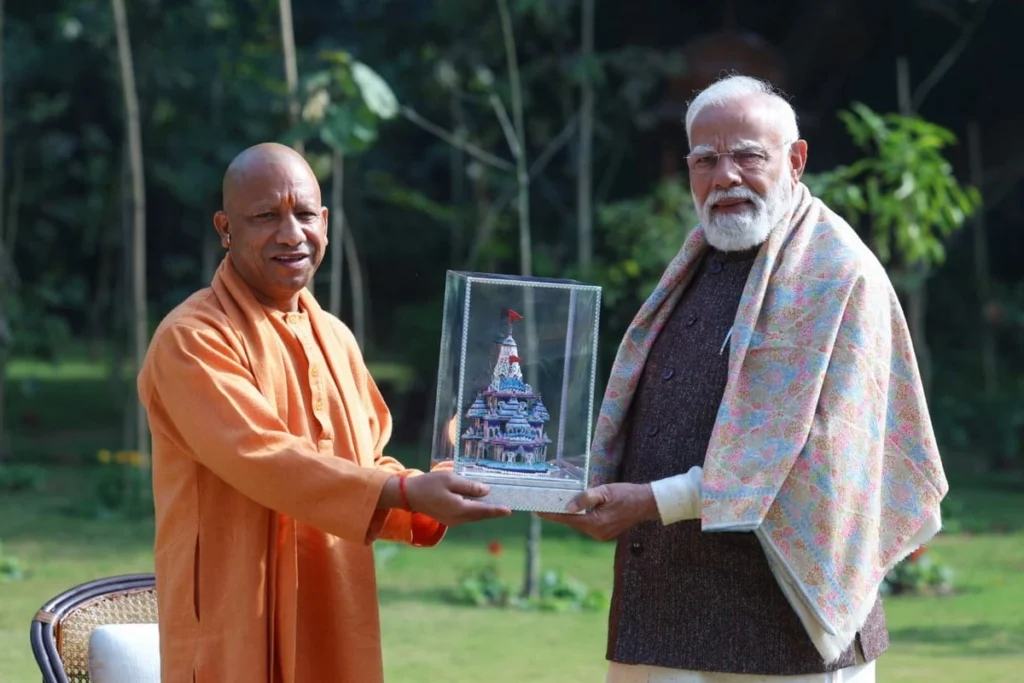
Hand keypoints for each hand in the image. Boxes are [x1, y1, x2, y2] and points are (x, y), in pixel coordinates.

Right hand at [402, 471, 511, 526]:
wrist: (409, 495)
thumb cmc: (428, 484)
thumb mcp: (450, 479)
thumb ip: (469, 486)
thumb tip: (486, 491)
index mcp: (459, 509)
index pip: (483, 510)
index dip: (497, 510)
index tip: (509, 510)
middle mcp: (458, 518)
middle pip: (480, 515)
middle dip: (493, 511)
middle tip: (507, 506)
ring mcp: (452, 520)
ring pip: (473, 516)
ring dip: (484, 511)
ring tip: (496, 504)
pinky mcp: (448, 518)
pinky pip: (466, 515)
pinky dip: (475, 510)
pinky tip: (479, 503)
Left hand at [536, 483, 658, 541]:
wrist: (646, 504)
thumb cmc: (626, 494)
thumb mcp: (604, 491)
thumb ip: (585, 498)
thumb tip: (568, 507)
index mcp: (596, 523)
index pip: (568, 519)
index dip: (551, 515)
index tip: (536, 511)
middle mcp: (597, 533)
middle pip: (572, 523)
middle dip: (559, 514)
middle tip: (545, 504)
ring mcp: (602, 535)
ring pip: (580, 524)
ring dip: (571, 515)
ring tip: (558, 505)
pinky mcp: (605, 534)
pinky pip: (588, 525)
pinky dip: (581, 518)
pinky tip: (577, 509)